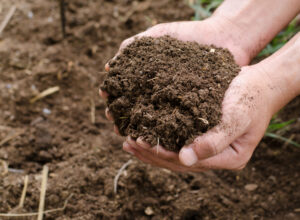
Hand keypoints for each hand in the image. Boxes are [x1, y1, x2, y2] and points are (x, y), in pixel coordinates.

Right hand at [100, 18, 252, 133]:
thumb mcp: (159, 36)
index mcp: (148, 77)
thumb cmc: (189, 35)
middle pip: (136, 109)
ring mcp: (175, 102)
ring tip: (131, 134)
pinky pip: (177, 124)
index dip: (114, 97)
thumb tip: (109, 66)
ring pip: (154, 121)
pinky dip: (165, 132)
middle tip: (115, 123)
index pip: (125, 91)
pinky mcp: (192, 110)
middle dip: (123, 117)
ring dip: (140, 129)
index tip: (106, 100)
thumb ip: (134, 46)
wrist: (223, 37)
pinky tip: (156, 137)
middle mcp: (159, 92)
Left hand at [118, 65, 276, 171]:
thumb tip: (185, 158)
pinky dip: (161, 138)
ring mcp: (210, 148)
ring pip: (176, 154)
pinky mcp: (203, 136)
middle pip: (178, 162)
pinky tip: (145, 132)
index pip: (188, 162)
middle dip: (152, 154)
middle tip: (128, 143)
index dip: (162, 154)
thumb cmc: (251, 98)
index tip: (140, 143)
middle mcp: (217, 158)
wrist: (261, 84)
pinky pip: (178, 141)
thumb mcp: (237, 117)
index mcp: (228, 159)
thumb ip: (214, 141)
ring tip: (129, 142)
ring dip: (152, 149)